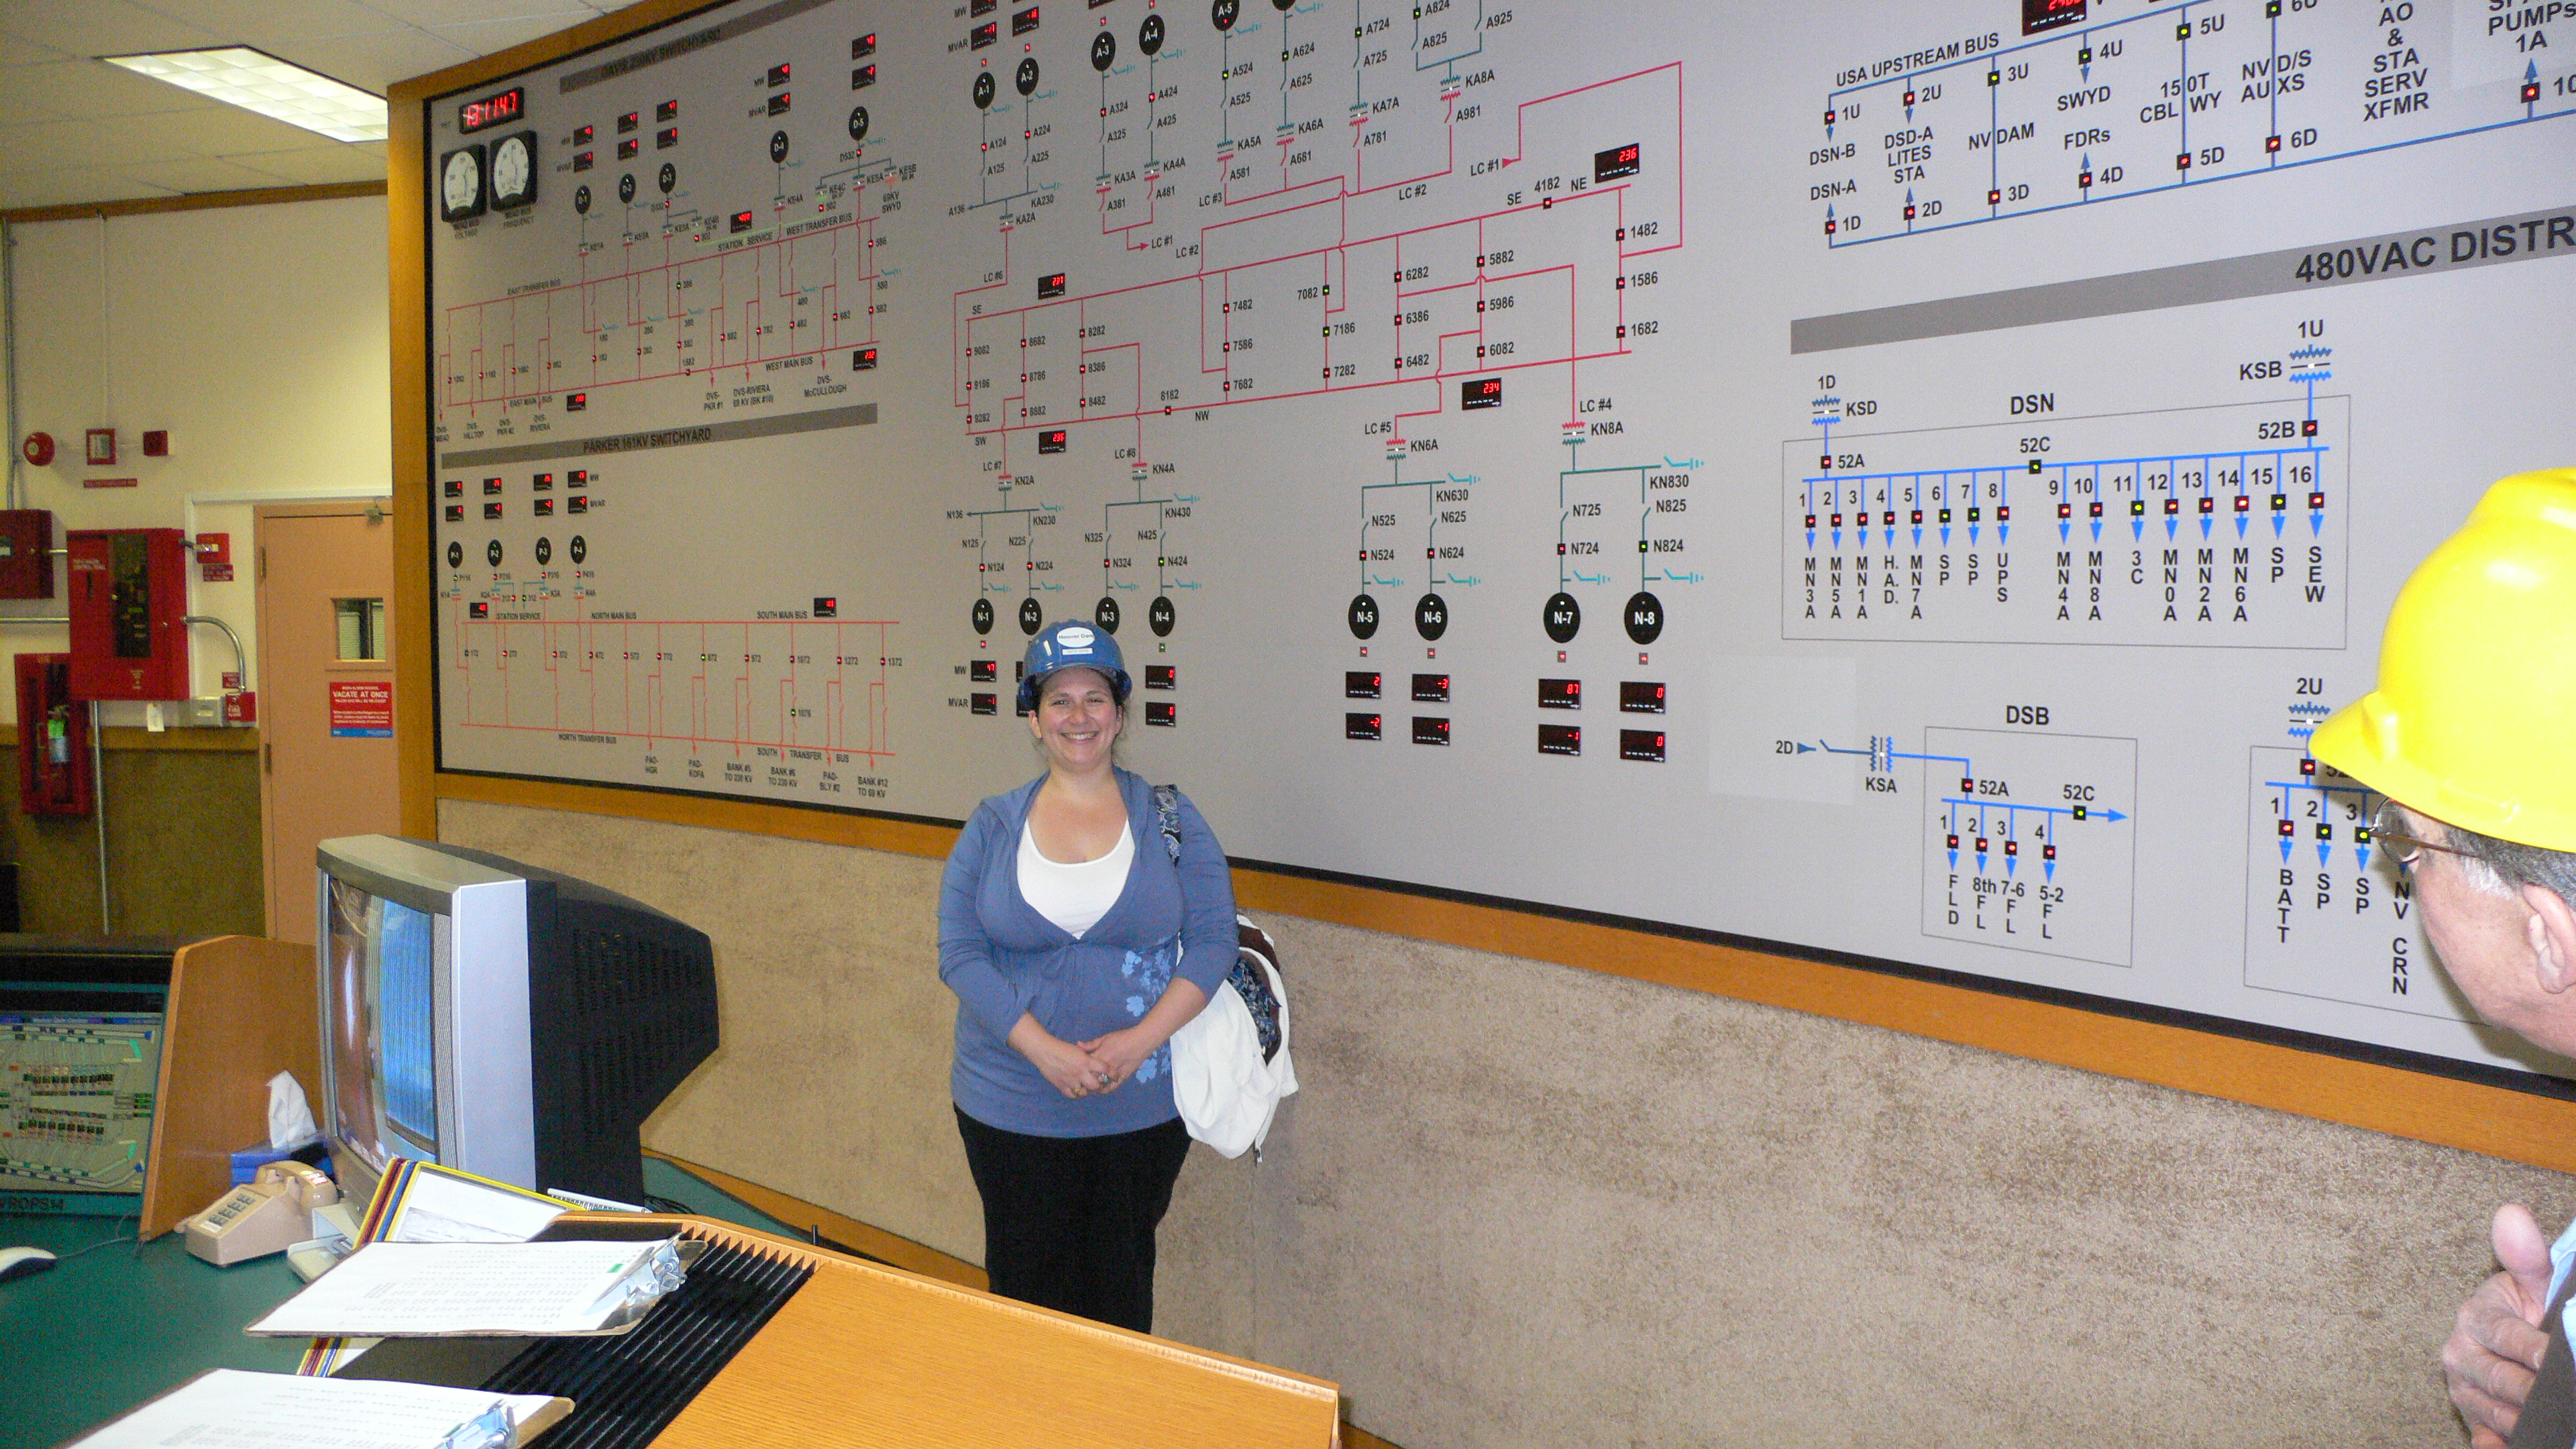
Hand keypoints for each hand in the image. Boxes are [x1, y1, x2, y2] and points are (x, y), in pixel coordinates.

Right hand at [1007, 1015, 1112, 1098]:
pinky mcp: (1062, 1085)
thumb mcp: (1078, 1050)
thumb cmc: (1062, 1048)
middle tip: (1098, 1083)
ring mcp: (1071, 1080)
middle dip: (1099, 1085)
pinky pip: (1072, 1095)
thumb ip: (1088, 1058)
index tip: (1115, 1076)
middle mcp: (1080, 1072)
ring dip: (1087, 1090)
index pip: (1105, 1069)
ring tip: (1086, 1086)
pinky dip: (1076, 1094)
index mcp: (1086, 1061)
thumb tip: (1098, 1064)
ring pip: (1085, 1092)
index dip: (1112, 1074)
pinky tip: (1076, 1090)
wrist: (1045, 1051)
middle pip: (1096, 1085)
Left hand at [1077, 1025, 1159, 1093]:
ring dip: (1094, 1086)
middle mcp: (1105, 1067)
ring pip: (1100, 1084)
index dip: (1078, 1069)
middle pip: (1090, 1077)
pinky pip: (1112, 1087)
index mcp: (1100, 1055)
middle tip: (1080, 1080)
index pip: (1084, 1066)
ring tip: (1089, 1085)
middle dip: (1084, 1079)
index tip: (1075, 1070)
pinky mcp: (1122, 1077)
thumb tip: (1078, 1045)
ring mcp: (1114, 1073)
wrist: (1141, 1041)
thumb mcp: (1105, 1038)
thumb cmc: (1122, 1037)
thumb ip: (1091, 1044)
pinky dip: (1105, 1089)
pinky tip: (1101, 1088)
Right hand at [2446, 1204, 2554, 1447]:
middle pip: (2502, 1381)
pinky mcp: (2471, 1416)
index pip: (2506, 1338)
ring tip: (2560, 1422)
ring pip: (2498, 1412)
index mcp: (2474, 1318)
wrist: (2510, 1339)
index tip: (2559, 1357)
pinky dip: (2497, 1444)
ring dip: (2529, 1421)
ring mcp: (2463, 1388)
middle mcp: (2460, 1353)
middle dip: (2538, 1394)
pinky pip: (2484, 1437)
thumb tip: (2512, 1213)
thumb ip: (2527, 1256)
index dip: (2536, 1351)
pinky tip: (2510, 1445)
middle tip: (2567, 1398)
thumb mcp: (2534, 1282)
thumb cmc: (2528, 1308)